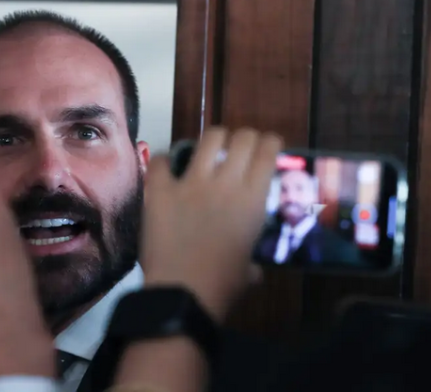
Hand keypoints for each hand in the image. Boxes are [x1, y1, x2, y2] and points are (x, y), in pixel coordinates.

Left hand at [140, 127, 282, 321]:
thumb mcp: (248, 271)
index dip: (270, 143)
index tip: (269, 144)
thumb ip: (252, 262)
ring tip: (210, 148)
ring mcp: (190, 183)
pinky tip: (167, 166)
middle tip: (241, 146)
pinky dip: (164, 160)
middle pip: (242, 138)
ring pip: (208, 140)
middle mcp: (225, 182)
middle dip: (244, 137)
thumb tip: (252, 269)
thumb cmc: (222, 286)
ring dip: (213, 140)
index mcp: (252, 200)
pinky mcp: (160, 191)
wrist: (182, 293)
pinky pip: (160, 161)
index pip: (268, 152)